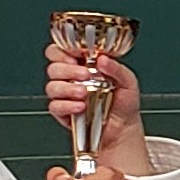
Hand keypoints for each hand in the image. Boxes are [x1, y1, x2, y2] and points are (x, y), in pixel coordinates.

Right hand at [41, 46, 151, 171]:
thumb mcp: (128, 81)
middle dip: (67, 69)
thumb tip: (103, 58)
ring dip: (67, 88)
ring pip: (52, 86)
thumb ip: (117, 68)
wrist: (124, 128)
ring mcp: (66, 95)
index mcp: (84, 65)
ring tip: (84, 92)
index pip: (62, 51)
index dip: (65, 51)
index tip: (76, 54)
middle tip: (85, 74)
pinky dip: (67, 105)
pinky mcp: (63, 112)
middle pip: (53, 67)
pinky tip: (81, 106)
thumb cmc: (124, 103)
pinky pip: (55, 106)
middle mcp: (72, 78)